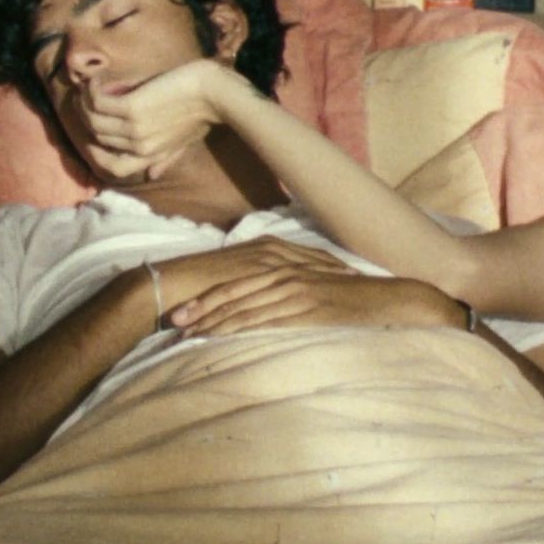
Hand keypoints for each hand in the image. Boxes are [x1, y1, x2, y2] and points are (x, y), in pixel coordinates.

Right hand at [73, 59, 246, 181]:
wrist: (215, 94)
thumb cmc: (204, 114)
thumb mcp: (184, 142)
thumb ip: (166, 158)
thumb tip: (152, 174)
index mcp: (150, 156)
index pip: (113, 168)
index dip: (96, 154)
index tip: (90, 134)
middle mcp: (138, 146)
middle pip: (99, 136)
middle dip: (87, 117)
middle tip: (86, 99)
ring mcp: (134, 128)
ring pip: (93, 119)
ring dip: (84, 102)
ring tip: (88, 89)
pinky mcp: (132, 107)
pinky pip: (98, 102)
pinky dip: (92, 91)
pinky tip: (95, 82)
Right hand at [150, 237, 359, 313]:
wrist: (173, 284)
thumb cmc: (202, 286)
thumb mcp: (239, 279)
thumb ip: (260, 281)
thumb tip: (279, 292)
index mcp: (268, 249)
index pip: (310, 257)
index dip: (334, 266)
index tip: (357, 275)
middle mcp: (270, 250)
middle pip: (317, 259)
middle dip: (343, 270)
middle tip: (370, 280)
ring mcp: (264, 259)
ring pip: (310, 267)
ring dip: (335, 277)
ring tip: (360, 287)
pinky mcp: (255, 271)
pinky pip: (292, 278)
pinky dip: (314, 284)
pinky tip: (332, 294)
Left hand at [169, 272, 464, 337]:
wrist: (394, 301)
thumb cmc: (359, 304)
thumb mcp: (321, 297)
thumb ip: (294, 302)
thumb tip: (270, 317)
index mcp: (288, 270)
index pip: (239, 284)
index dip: (210, 298)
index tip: (184, 312)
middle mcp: (289, 275)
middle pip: (235, 292)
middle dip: (203, 309)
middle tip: (174, 324)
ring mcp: (299, 290)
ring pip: (247, 306)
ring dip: (216, 321)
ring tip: (190, 337)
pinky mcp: (310, 308)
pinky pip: (270, 319)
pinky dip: (244, 328)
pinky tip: (227, 340)